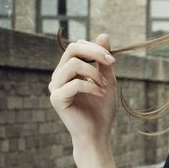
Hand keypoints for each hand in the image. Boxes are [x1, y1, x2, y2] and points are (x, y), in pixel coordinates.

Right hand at [48, 34, 116, 150]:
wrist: (98, 133)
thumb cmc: (101, 108)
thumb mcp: (107, 79)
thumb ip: (103, 60)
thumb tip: (103, 35)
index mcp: (68, 70)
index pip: (77, 46)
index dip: (96, 48)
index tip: (113, 60)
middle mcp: (59, 76)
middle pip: (72, 49)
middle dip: (95, 53)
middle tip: (111, 63)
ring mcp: (55, 88)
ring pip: (72, 64)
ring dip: (94, 73)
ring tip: (105, 86)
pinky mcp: (57, 99)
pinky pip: (73, 83)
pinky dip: (91, 86)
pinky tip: (101, 93)